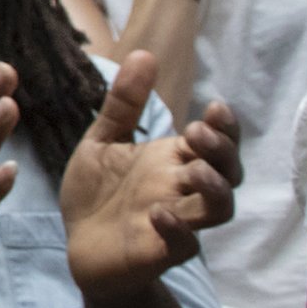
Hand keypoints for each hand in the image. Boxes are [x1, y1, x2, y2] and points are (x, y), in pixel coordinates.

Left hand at [60, 54, 234, 299]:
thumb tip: (143, 53)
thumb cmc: (98, 194)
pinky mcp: (159, 254)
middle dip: (223, 150)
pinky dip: (177, 230)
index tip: (214, 107)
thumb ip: (123, 104)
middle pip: (228, 171)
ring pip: (219, 209)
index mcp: (173, 162)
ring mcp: (176, 223)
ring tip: (192, 170)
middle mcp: (182, 191)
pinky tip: (157, 213)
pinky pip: (185, 247)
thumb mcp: (103, 142)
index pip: (217, 141)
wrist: (77, 247)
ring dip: (214, 188)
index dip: (226, 127)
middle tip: (197, 132)